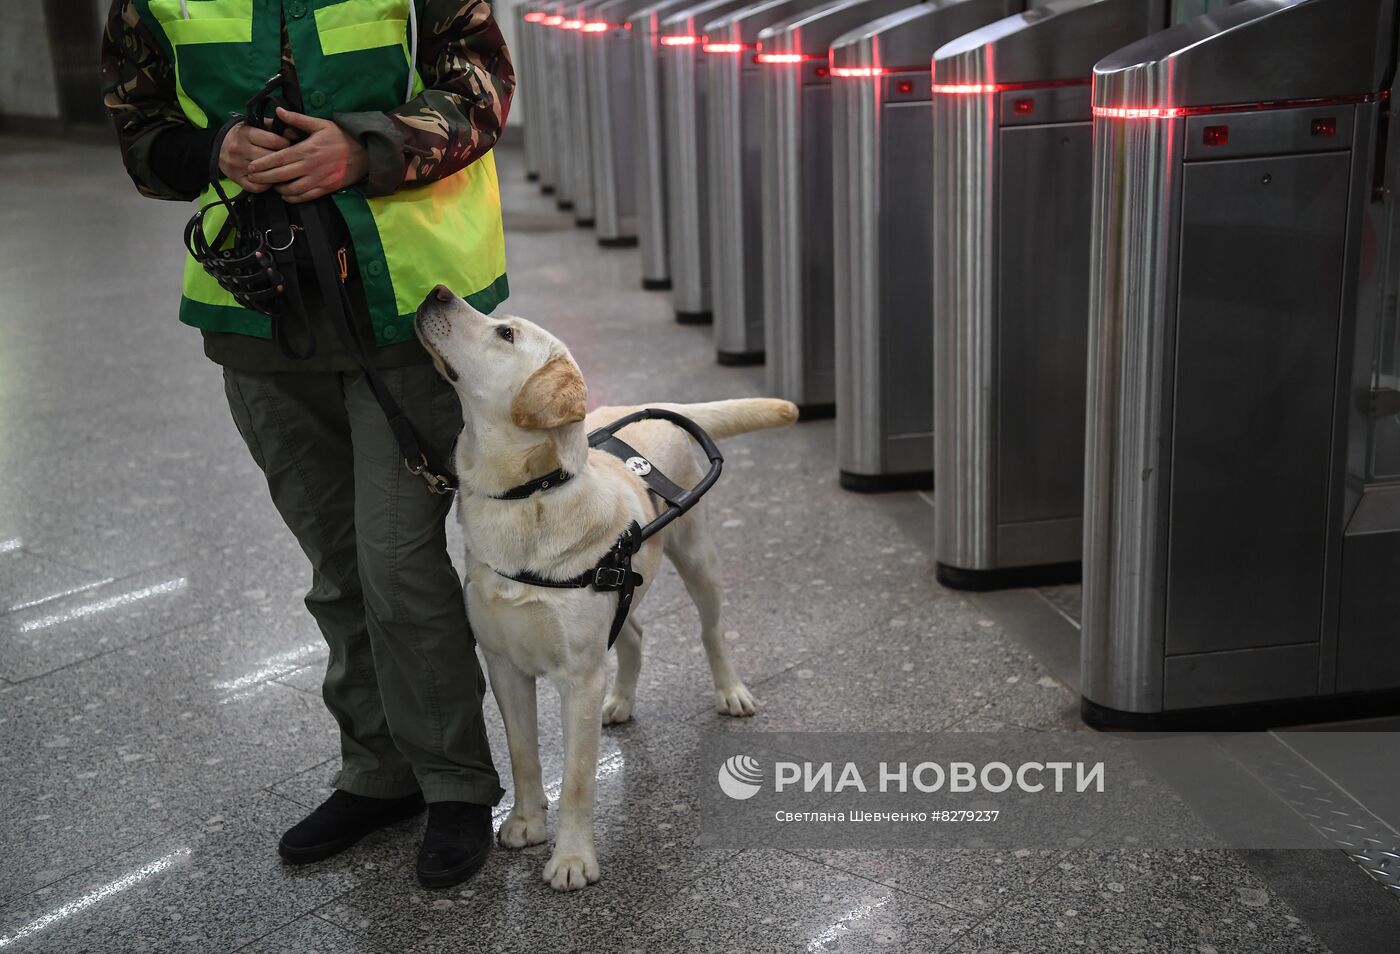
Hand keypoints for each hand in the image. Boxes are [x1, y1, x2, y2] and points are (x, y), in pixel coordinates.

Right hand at [218, 122, 292, 193]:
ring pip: (264, 173)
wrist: (216, 147)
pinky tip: (270, 181)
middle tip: (289, 160)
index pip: (272, 141)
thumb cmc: (241, 135)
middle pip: (270, 158)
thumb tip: (294, 133)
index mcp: (245, 134)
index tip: (289, 145)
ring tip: (283, 170)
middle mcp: (239, 149)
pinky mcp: (236, 179)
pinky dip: (266, 186)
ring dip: (276, 173)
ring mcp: (236, 166)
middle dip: (282, 159)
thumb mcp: (253, 125)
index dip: (285, 143)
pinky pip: (256, 187)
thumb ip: (272, 127)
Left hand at [244, 106, 368, 203]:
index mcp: (307, 150)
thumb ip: (297, 119)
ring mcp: (318, 180)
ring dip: (278, 189)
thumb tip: (279, 111)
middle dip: (264, 178)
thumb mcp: (320, 124)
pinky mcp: (325, 188)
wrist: (365, 153)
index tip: (251, 167)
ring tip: (270, 185)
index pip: (279, 159)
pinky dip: (293, 198)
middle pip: (281, 176)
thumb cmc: (341, 137)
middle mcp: (310, 167)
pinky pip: (305, 197)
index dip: (263, 164)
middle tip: (252, 178)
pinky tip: (286, 195)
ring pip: (292, 190)